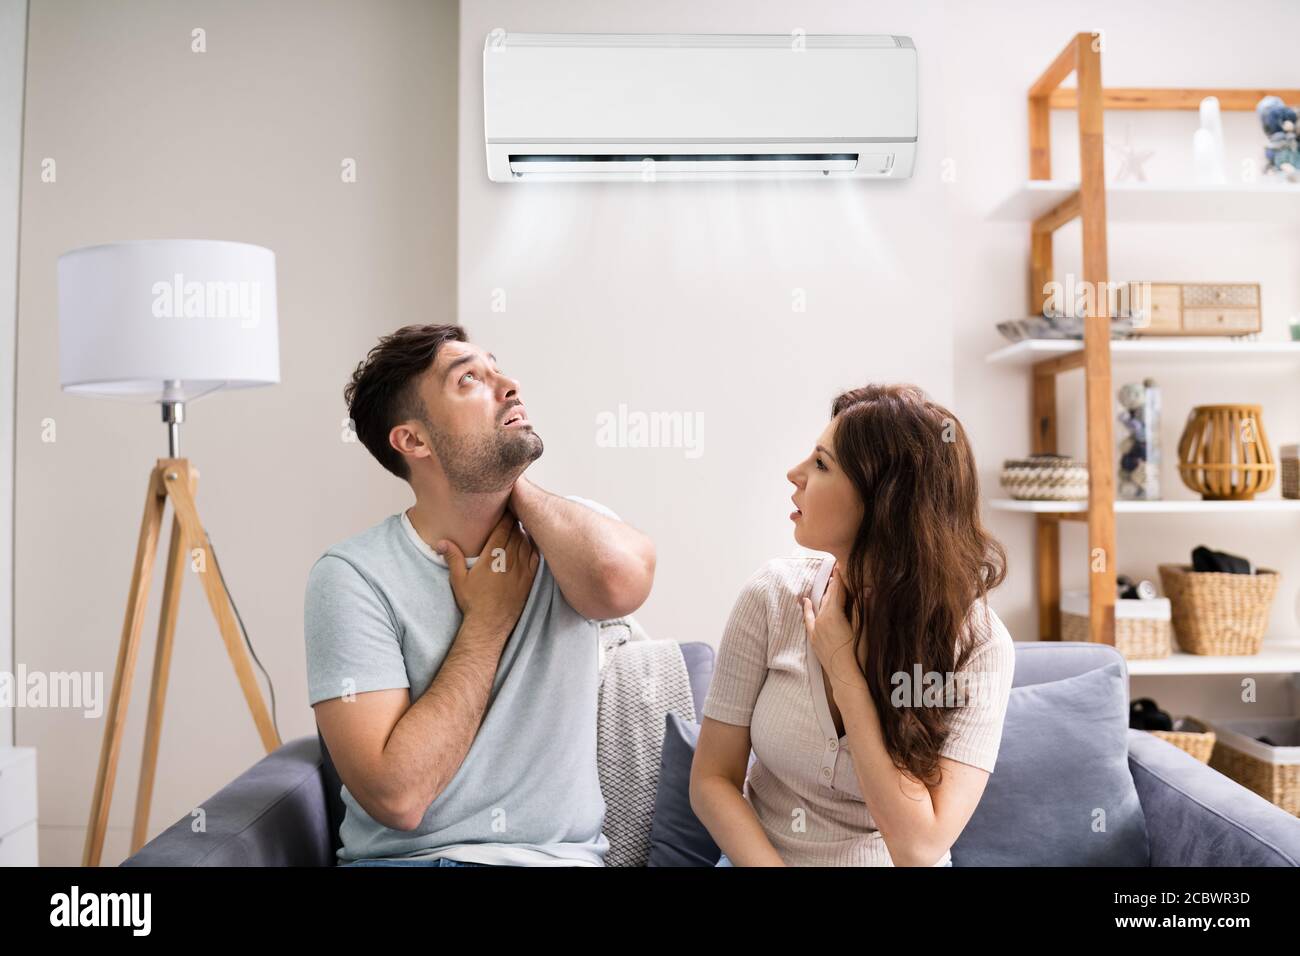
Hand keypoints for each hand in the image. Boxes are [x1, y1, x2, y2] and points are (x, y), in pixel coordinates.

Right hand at [437, 510, 537, 637]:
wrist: (489, 624)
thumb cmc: (472, 602)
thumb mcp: (458, 579)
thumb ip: (452, 557)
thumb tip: (441, 542)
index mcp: (492, 557)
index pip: (503, 529)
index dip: (506, 517)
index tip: (505, 509)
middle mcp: (508, 561)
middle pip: (516, 533)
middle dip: (515, 521)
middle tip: (514, 512)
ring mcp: (521, 570)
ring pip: (526, 543)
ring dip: (524, 533)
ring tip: (521, 525)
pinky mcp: (529, 580)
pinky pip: (535, 557)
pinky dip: (533, 547)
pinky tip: (531, 543)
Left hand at [801, 566, 867, 688]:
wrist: (846, 678)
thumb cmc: (859, 654)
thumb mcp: (864, 629)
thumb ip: (862, 608)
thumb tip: (868, 588)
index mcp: (833, 614)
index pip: (838, 589)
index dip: (841, 576)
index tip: (842, 563)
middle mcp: (821, 619)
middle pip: (829, 595)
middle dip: (834, 582)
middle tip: (837, 567)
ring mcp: (816, 629)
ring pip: (820, 605)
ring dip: (825, 593)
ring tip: (830, 581)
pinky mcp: (814, 638)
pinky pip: (808, 618)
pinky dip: (807, 608)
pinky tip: (805, 601)